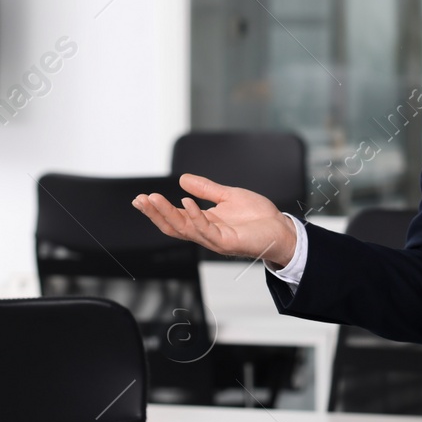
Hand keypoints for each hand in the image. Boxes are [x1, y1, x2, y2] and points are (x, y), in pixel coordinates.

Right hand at [131, 173, 297, 266]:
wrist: (281, 229)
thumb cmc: (258, 217)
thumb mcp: (228, 196)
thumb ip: (206, 189)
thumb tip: (182, 179)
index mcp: (204, 222)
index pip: (174, 218)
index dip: (157, 209)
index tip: (142, 197)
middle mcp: (206, 233)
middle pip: (173, 226)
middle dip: (155, 213)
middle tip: (141, 199)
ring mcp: (215, 239)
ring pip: (184, 229)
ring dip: (167, 214)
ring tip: (154, 199)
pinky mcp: (227, 242)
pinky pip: (206, 230)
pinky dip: (194, 216)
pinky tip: (186, 203)